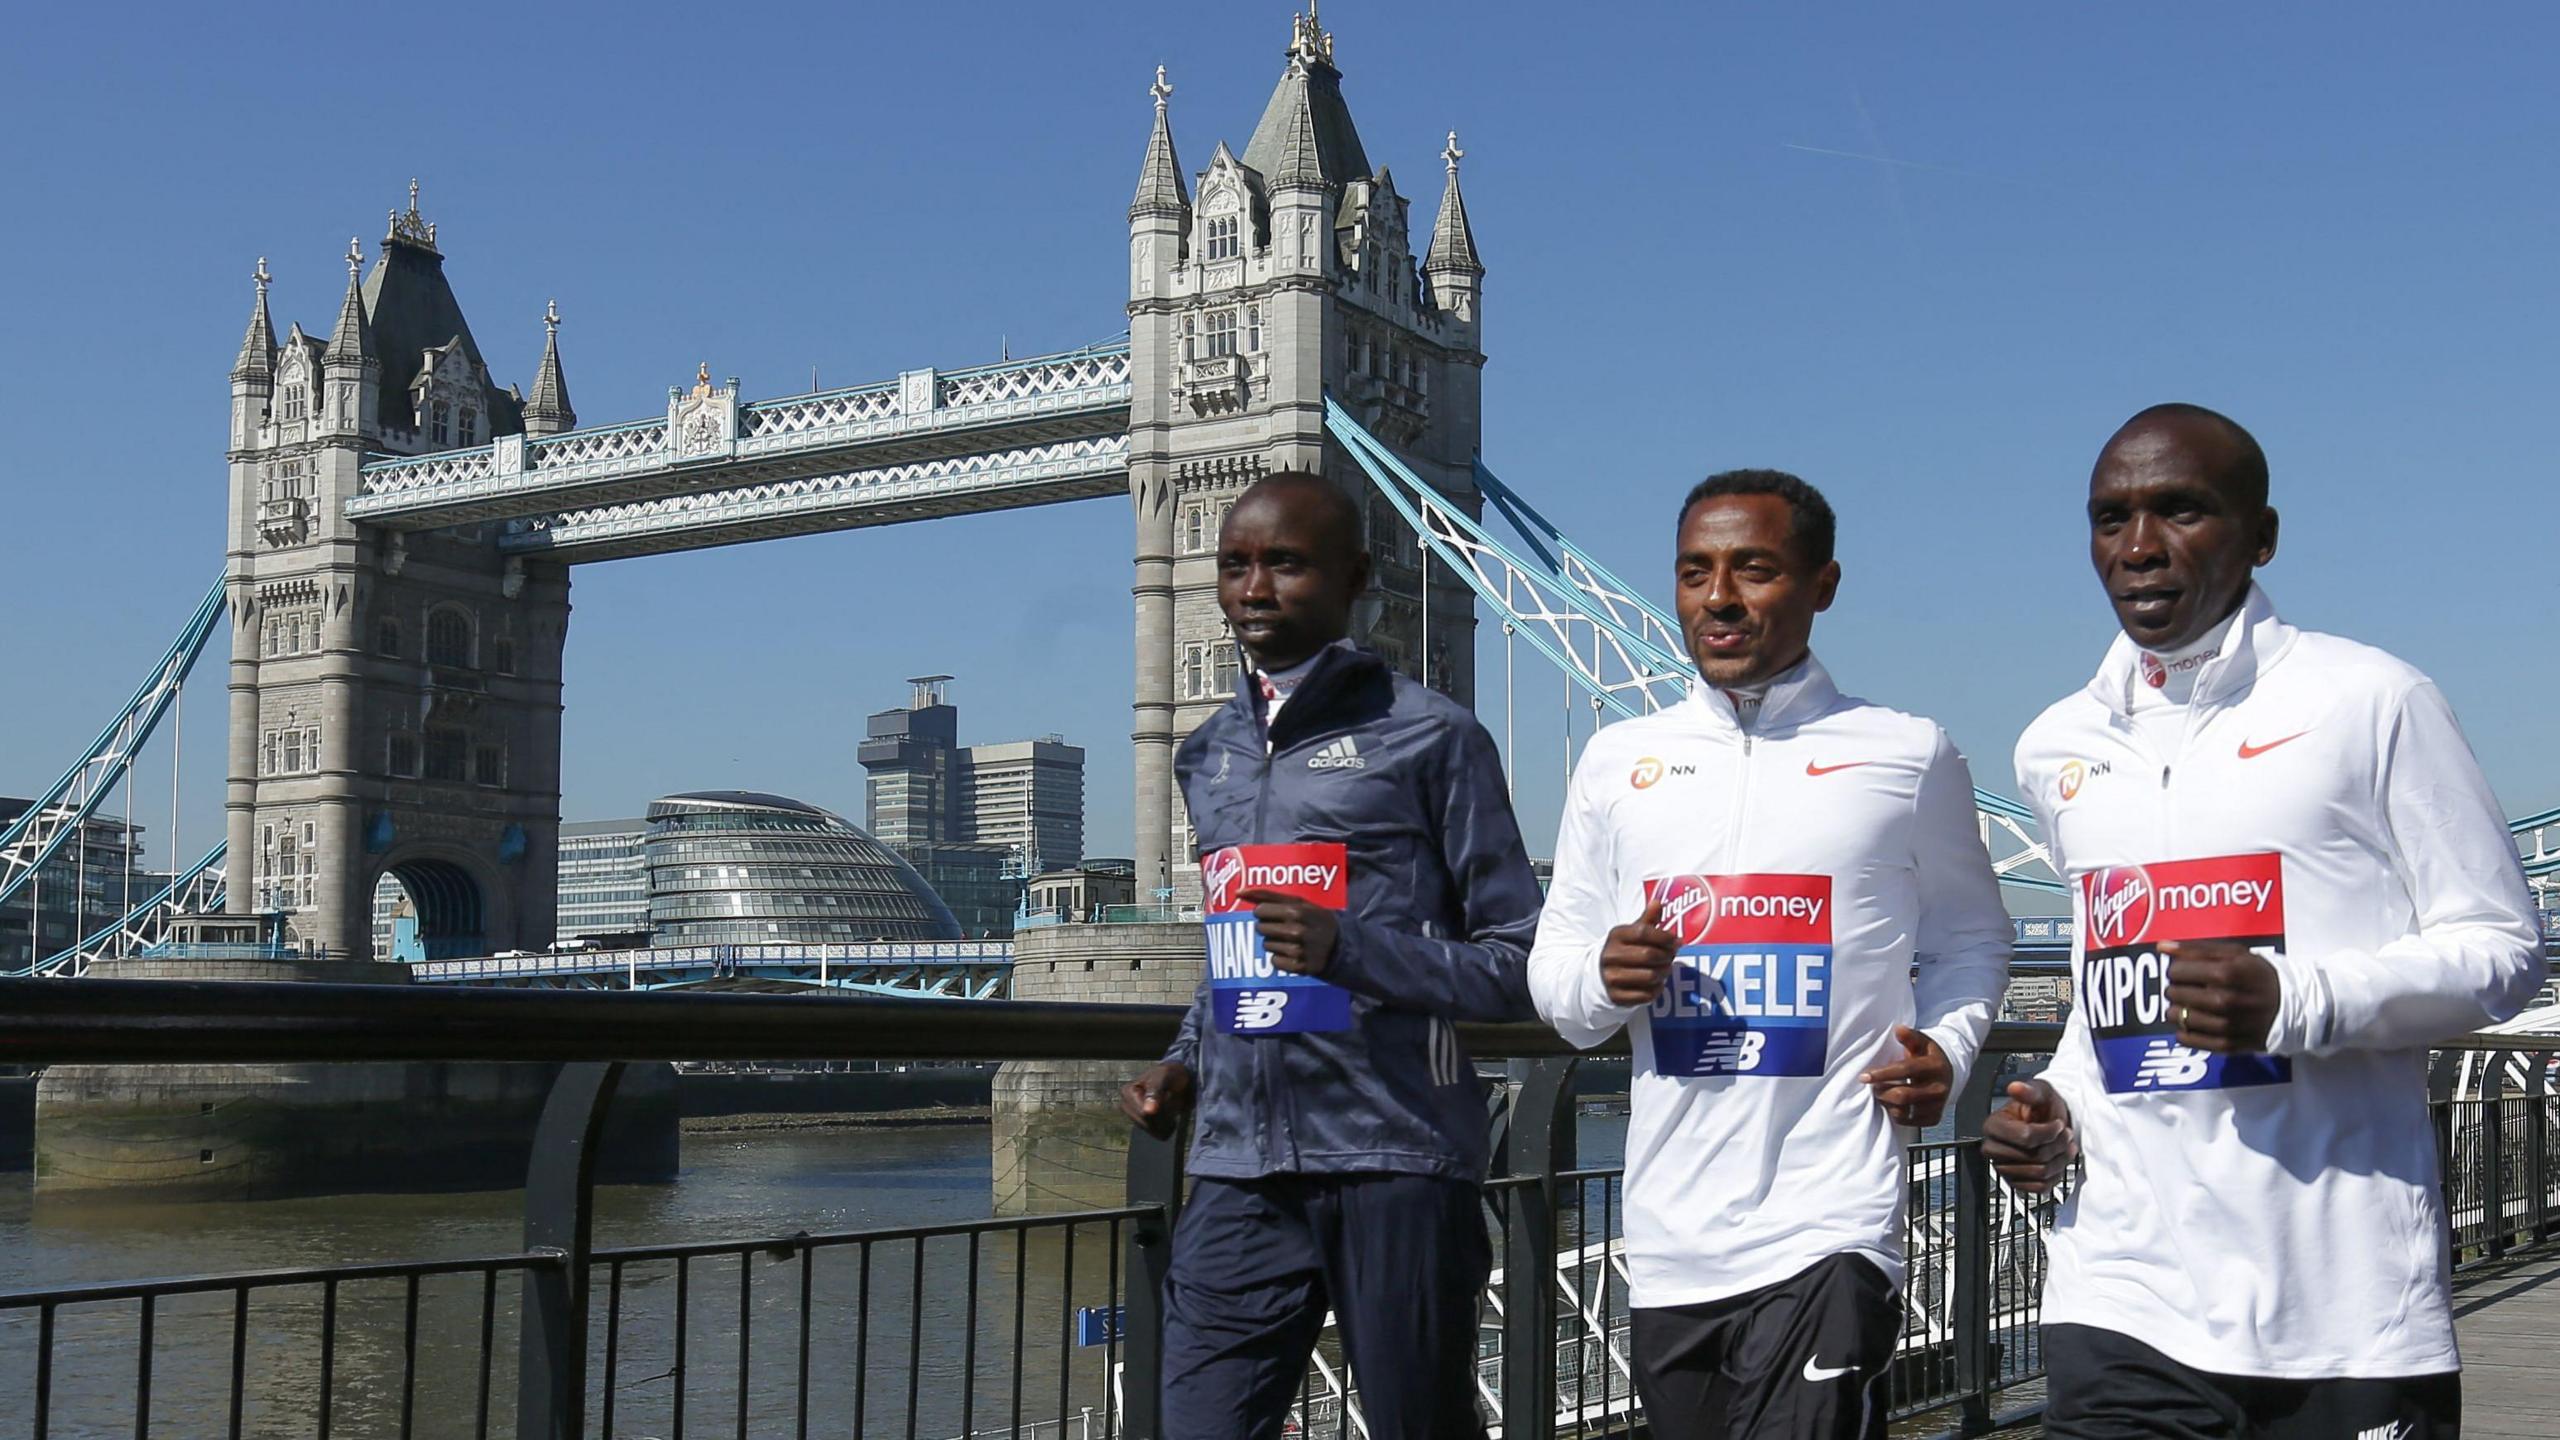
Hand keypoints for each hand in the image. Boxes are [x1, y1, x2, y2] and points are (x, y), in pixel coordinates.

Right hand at [1118, 1061, 1194, 1140]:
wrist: (1176, 1079)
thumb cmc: (1168, 1075)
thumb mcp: (1163, 1077)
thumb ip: (1155, 1091)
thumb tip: (1147, 1111)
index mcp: (1127, 1092)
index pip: (1145, 1113)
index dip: (1162, 1106)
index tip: (1168, 1093)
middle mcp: (1126, 1105)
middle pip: (1148, 1123)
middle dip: (1164, 1113)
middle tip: (1170, 1097)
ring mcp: (1134, 1117)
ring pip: (1154, 1130)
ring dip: (1167, 1119)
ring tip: (1169, 1104)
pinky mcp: (1143, 1125)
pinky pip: (1158, 1133)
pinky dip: (1167, 1125)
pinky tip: (1168, 1113)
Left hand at [1238, 889, 1339, 975]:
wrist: (1340, 945)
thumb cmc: (1314, 919)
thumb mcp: (1298, 902)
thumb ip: (1267, 894)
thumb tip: (1239, 892)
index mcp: (1296, 911)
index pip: (1259, 910)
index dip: (1265, 912)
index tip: (1275, 913)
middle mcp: (1296, 931)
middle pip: (1260, 928)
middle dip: (1269, 927)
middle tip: (1285, 927)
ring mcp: (1297, 950)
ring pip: (1266, 945)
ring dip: (1275, 942)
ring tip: (1292, 939)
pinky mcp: (1298, 967)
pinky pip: (1274, 961)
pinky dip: (1281, 957)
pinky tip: (1294, 952)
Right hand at [1601, 898, 1678, 1006]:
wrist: (1598, 975)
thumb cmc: (1623, 950)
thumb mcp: (1631, 933)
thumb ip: (1646, 920)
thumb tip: (1657, 902)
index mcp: (1615, 936)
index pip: (1643, 932)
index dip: (1664, 936)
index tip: (1676, 941)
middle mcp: (1610, 956)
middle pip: (1648, 955)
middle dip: (1666, 956)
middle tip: (1672, 957)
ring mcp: (1611, 977)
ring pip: (1650, 976)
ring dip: (1663, 973)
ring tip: (1665, 970)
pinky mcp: (1616, 996)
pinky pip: (1646, 995)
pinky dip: (1656, 990)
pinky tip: (1656, 983)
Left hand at [1861, 1025, 1951, 1127]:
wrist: (1950, 1073)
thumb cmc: (1928, 1055)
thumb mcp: (1922, 1042)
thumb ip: (1910, 1037)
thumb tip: (1898, 1029)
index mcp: (1934, 1066)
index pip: (1905, 1070)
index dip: (1883, 1074)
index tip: (1864, 1077)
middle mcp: (1938, 1087)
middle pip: (1902, 1095)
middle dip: (1881, 1091)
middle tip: (1872, 1087)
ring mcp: (1938, 1104)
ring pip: (1904, 1111)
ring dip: (1886, 1103)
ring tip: (1880, 1094)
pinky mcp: (1935, 1117)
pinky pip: (1910, 1122)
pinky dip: (1897, 1115)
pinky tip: (1891, 1105)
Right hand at [1981, 1079, 2076, 1193]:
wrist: (2048, 1123)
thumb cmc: (2042, 1107)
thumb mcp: (2040, 1093)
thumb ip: (2029, 1091)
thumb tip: (2015, 1087)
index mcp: (1993, 1126)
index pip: (2025, 1137)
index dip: (2048, 1132)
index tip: (2058, 1124)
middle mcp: (1993, 1148)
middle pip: (2034, 1157)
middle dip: (2057, 1146)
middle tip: (2066, 1135)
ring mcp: (2003, 1168)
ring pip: (2039, 1173)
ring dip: (2060, 1160)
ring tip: (2065, 1147)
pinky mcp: (2015, 1183)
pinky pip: (2039, 1188)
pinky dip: (2055, 1176)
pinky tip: (2058, 1161)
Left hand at [2161, 939, 2281, 1053]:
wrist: (2292, 1006)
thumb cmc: (2259, 975)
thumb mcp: (2234, 954)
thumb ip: (2196, 949)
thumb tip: (2161, 947)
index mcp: (2224, 974)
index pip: (2175, 972)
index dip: (2178, 970)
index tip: (2187, 972)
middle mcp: (2223, 1001)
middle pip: (2173, 993)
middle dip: (2177, 989)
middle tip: (2191, 989)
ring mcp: (2225, 1025)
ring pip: (2177, 1017)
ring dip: (2178, 1010)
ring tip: (2192, 1005)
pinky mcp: (2226, 1045)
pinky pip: (2186, 1040)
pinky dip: (2184, 1031)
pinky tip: (2194, 1023)